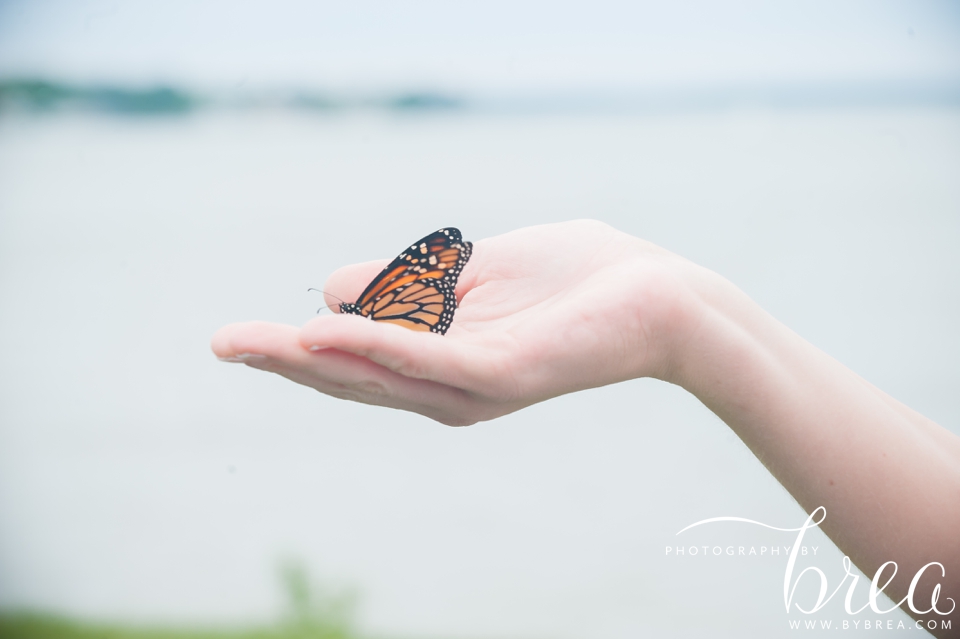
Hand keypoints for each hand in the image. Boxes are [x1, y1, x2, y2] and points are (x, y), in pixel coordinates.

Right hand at [211, 220, 699, 424]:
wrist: (654, 292)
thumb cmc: (570, 276)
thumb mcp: (470, 272)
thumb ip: (404, 285)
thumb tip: (329, 288)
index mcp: (438, 364)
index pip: (353, 362)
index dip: (296, 353)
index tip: (240, 341)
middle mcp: (446, 388)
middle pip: (351, 378)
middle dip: (284, 363)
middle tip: (222, 345)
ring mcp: (472, 386)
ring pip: (378, 375)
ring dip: (313, 359)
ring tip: (254, 344)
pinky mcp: (500, 374)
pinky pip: (428, 360)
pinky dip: (376, 345)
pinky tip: (328, 332)